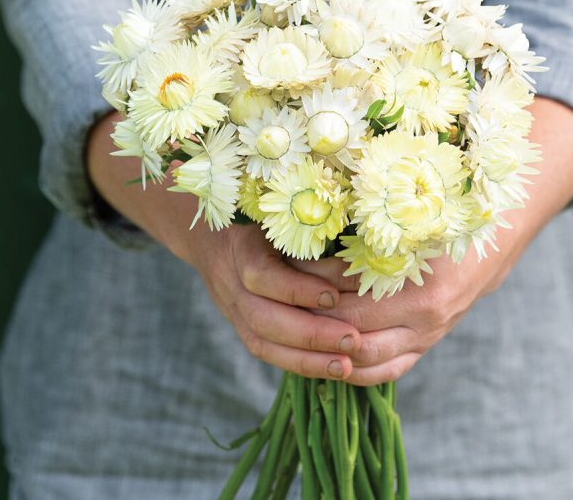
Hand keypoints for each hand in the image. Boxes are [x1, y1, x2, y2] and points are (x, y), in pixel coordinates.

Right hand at [86, 111, 362, 379]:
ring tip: (348, 363)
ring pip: (263, 341)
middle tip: (355, 339)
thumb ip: (308, 215)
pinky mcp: (242, 324)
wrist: (208, 230)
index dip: (297, 288)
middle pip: (263, 317)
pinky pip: (267, 351)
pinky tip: (334, 368)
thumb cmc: (257, 208)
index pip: (262, 275)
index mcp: (239, 244)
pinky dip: (299, 363)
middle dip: (311, 332)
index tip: (336, 295)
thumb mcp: (275, 203)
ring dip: (307, 357)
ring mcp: (233, 306)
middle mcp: (230, 281)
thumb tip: (364, 228)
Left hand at [288, 96, 572, 384]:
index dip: (307, 283)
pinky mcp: (427, 344)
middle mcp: (427, 314)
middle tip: (273, 299)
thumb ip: (372, 216)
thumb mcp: (414, 205)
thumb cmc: (454, 205)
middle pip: (350, 331)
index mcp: (422, 278)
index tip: (278, 264)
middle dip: (309, 319)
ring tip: (291, 325)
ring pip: (365, 360)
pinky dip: (352, 369)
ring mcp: (429, 334)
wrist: (504, 226)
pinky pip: (385, 371)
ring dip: (325, 348)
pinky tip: (322, 353)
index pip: (346, 292)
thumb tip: (313, 212)